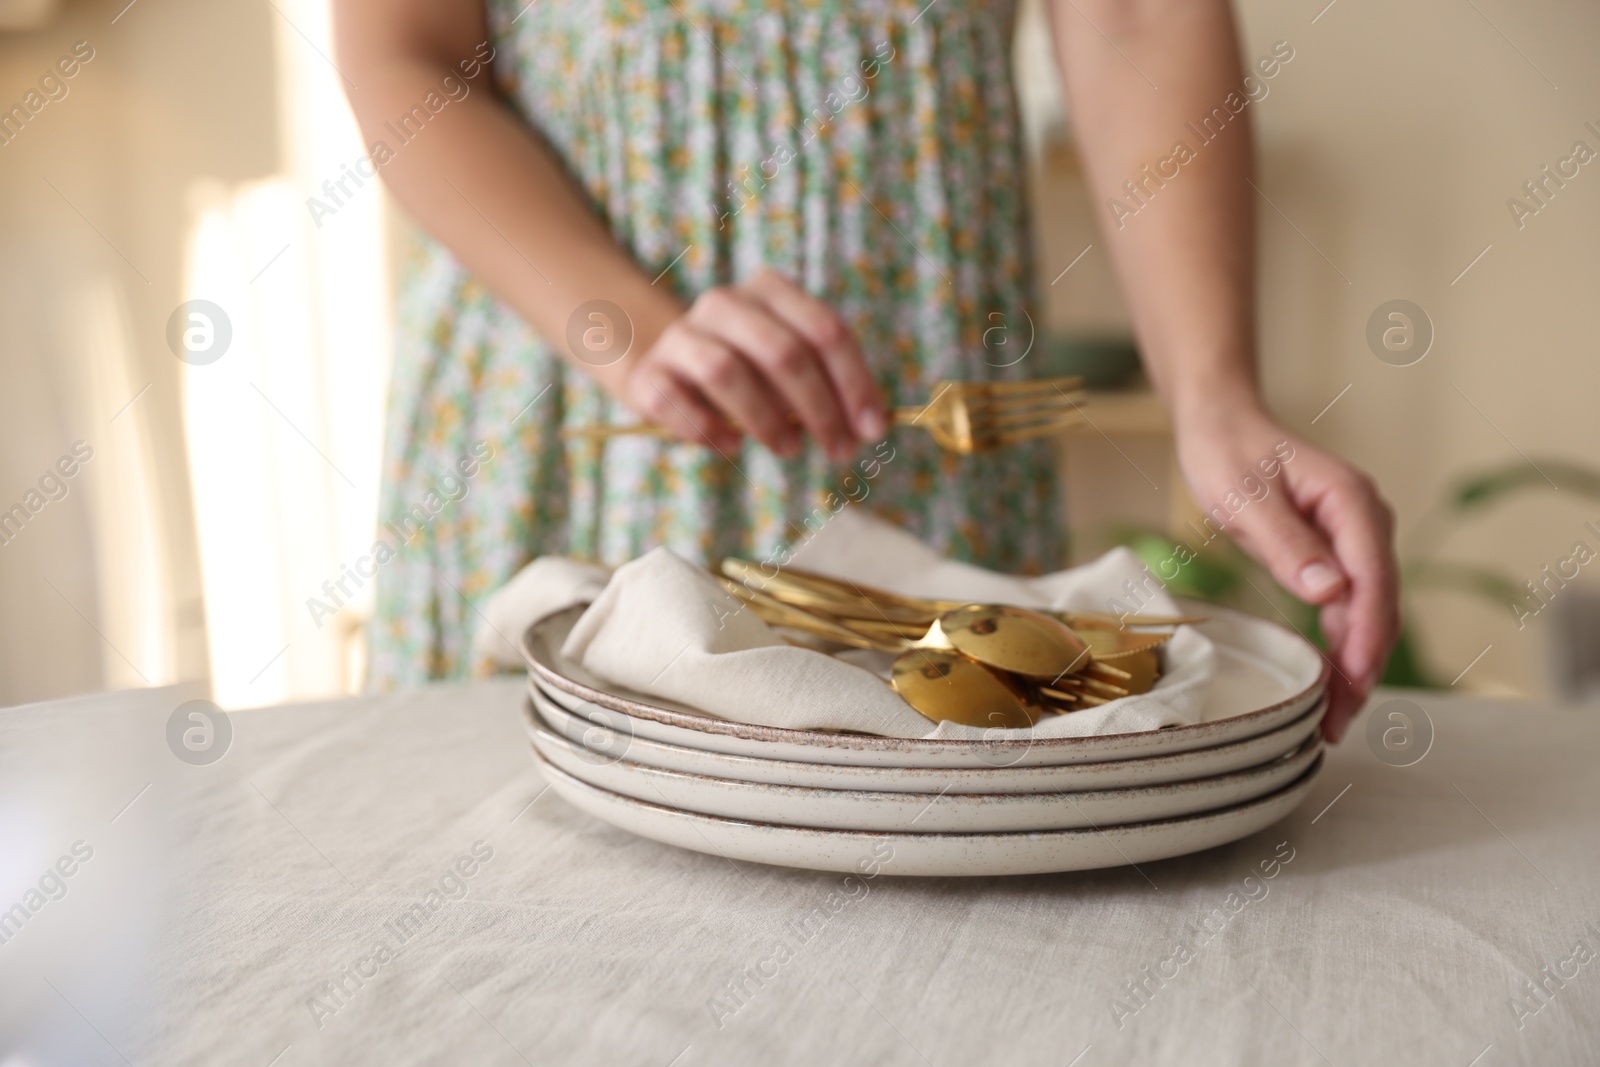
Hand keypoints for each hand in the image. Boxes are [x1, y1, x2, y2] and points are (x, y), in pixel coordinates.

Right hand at [616, 269, 886, 461]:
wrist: (663, 367)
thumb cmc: (745, 373)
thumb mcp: (788, 367)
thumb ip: (828, 385)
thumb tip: (872, 425)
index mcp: (769, 291)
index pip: (824, 330)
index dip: (854, 382)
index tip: (872, 429)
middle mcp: (723, 304)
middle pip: (782, 352)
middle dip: (820, 408)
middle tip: (839, 450)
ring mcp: (680, 336)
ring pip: (727, 372)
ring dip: (767, 419)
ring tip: (790, 448)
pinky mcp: (648, 375)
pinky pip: (676, 402)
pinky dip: (708, 428)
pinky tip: (732, 445)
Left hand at [1175, 405, 1399, 742]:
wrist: (1221, 425)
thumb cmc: (1227, 452)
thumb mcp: (1245, 497)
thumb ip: (1288, 543)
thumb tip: (1332, 592)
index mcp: (1350, 502)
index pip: (1373, 580)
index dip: (1366, 636)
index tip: (1353, 683)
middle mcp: (1365, 520)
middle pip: (1380, 603)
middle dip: (1364, 665)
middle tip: (1338, 721)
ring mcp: (1354, 537)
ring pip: (1367, 611)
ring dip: (1355, 663)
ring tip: (1334, 717)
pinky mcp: (1337, 552)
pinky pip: (1347, 604)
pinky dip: (1340, 643)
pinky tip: (1328, 680)